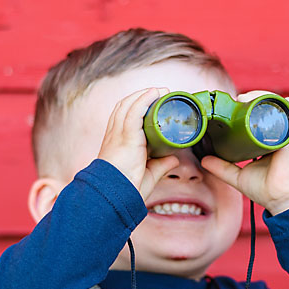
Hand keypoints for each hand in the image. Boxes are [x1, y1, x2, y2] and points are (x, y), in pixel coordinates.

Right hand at [97, 87, 179, 201]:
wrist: (115, 197)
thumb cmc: (126, 189)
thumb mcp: (148, 175)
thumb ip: (160, 165)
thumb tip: (174, 159)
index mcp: (117, 143)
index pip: (123, 117)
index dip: (137, 107)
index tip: (154, 103)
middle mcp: (115, 135)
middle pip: (125, 106)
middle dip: (141, 96)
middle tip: (161, 94)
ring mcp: (118, 134)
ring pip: (128, 105)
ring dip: (145, 94)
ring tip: (161, 91)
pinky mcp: (126, 136)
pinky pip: (134, 111)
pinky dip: (144, 99)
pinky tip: (154, 93)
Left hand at [200, 92, 288, 214]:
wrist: (282, 200)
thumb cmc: (266, 190)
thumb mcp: (238, 176)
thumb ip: (222, 168)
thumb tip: (204, 160)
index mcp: (268, 140)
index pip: (260, 115)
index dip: (248, 106)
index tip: (233, 106)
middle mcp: (279, 133)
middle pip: (269, 104)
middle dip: (253, 97)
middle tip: (237, 100)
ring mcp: (288, 132)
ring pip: (281, 103)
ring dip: (265, 96)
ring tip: (248, 99)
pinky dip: (288, 103)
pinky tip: (269, 103)